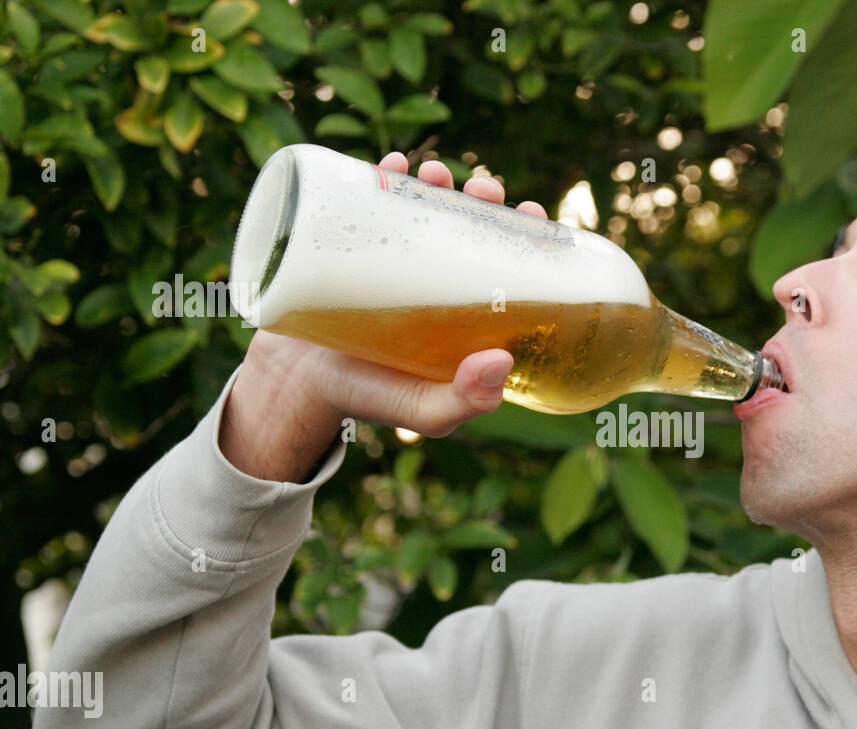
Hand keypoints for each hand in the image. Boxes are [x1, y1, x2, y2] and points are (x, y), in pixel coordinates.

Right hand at [244, 152, 549, 440]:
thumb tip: (502, 359)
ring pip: (426, 207)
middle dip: (483, 199)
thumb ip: (466, 401)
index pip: (505, 264)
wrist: (296, 386)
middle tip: (483, 190)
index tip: (532, 215)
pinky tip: (394, 163)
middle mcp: (435, 279)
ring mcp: (394, 259)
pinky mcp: (351, 245)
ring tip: (436, 174)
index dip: (524, 237)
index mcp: (464, 312)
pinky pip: (372, 201)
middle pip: (469, 226)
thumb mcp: (425, 411)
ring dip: (438, 181)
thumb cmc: (371, 399)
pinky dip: (385, 175)